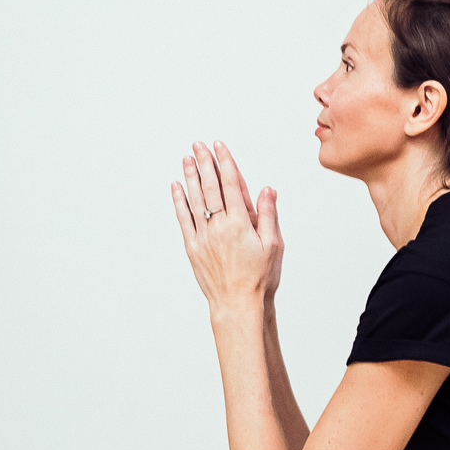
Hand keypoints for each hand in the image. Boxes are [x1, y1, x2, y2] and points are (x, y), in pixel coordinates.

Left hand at [171, 140, 283, 314]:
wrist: (238, 304)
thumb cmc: (259, 278)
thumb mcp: (273, 245)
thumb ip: (268, 215)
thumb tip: (266, 190)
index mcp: (240, 224)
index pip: (231, 185)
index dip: (225, 163)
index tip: (219, 147)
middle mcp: (219, 227)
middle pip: (210, 188)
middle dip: (204, 163)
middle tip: (199, 145)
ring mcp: (203, 236)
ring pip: (195, 200)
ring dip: (190, 177)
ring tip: (187, 158)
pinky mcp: (193, 247)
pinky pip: (183, 219)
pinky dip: (179, 201)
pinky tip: (176, 187)